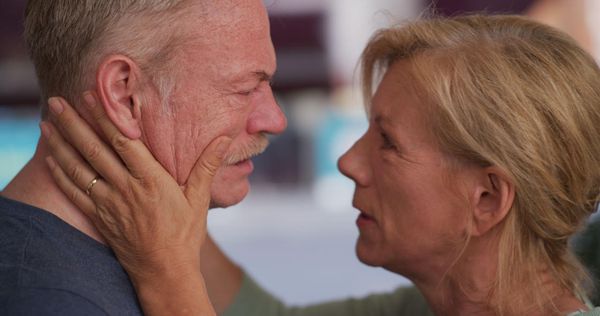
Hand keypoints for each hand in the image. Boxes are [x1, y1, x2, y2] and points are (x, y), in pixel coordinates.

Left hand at [41, 92, 229, 314]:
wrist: (164, 272)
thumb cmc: (185, 235)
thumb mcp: (199, 199)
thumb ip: (207, 166)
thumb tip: (224, 140)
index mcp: (151, 180)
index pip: (122, 141)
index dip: (105, 117)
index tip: (91, 96)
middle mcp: (126, 189)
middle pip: (94, 150)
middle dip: (74, 123)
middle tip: (57, 101)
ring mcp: (109, 204)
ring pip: (79, 168)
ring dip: (61, 144)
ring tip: (47, 122)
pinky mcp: (99, 218)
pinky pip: (74, 192)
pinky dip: (60, 173)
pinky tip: (50, 159)